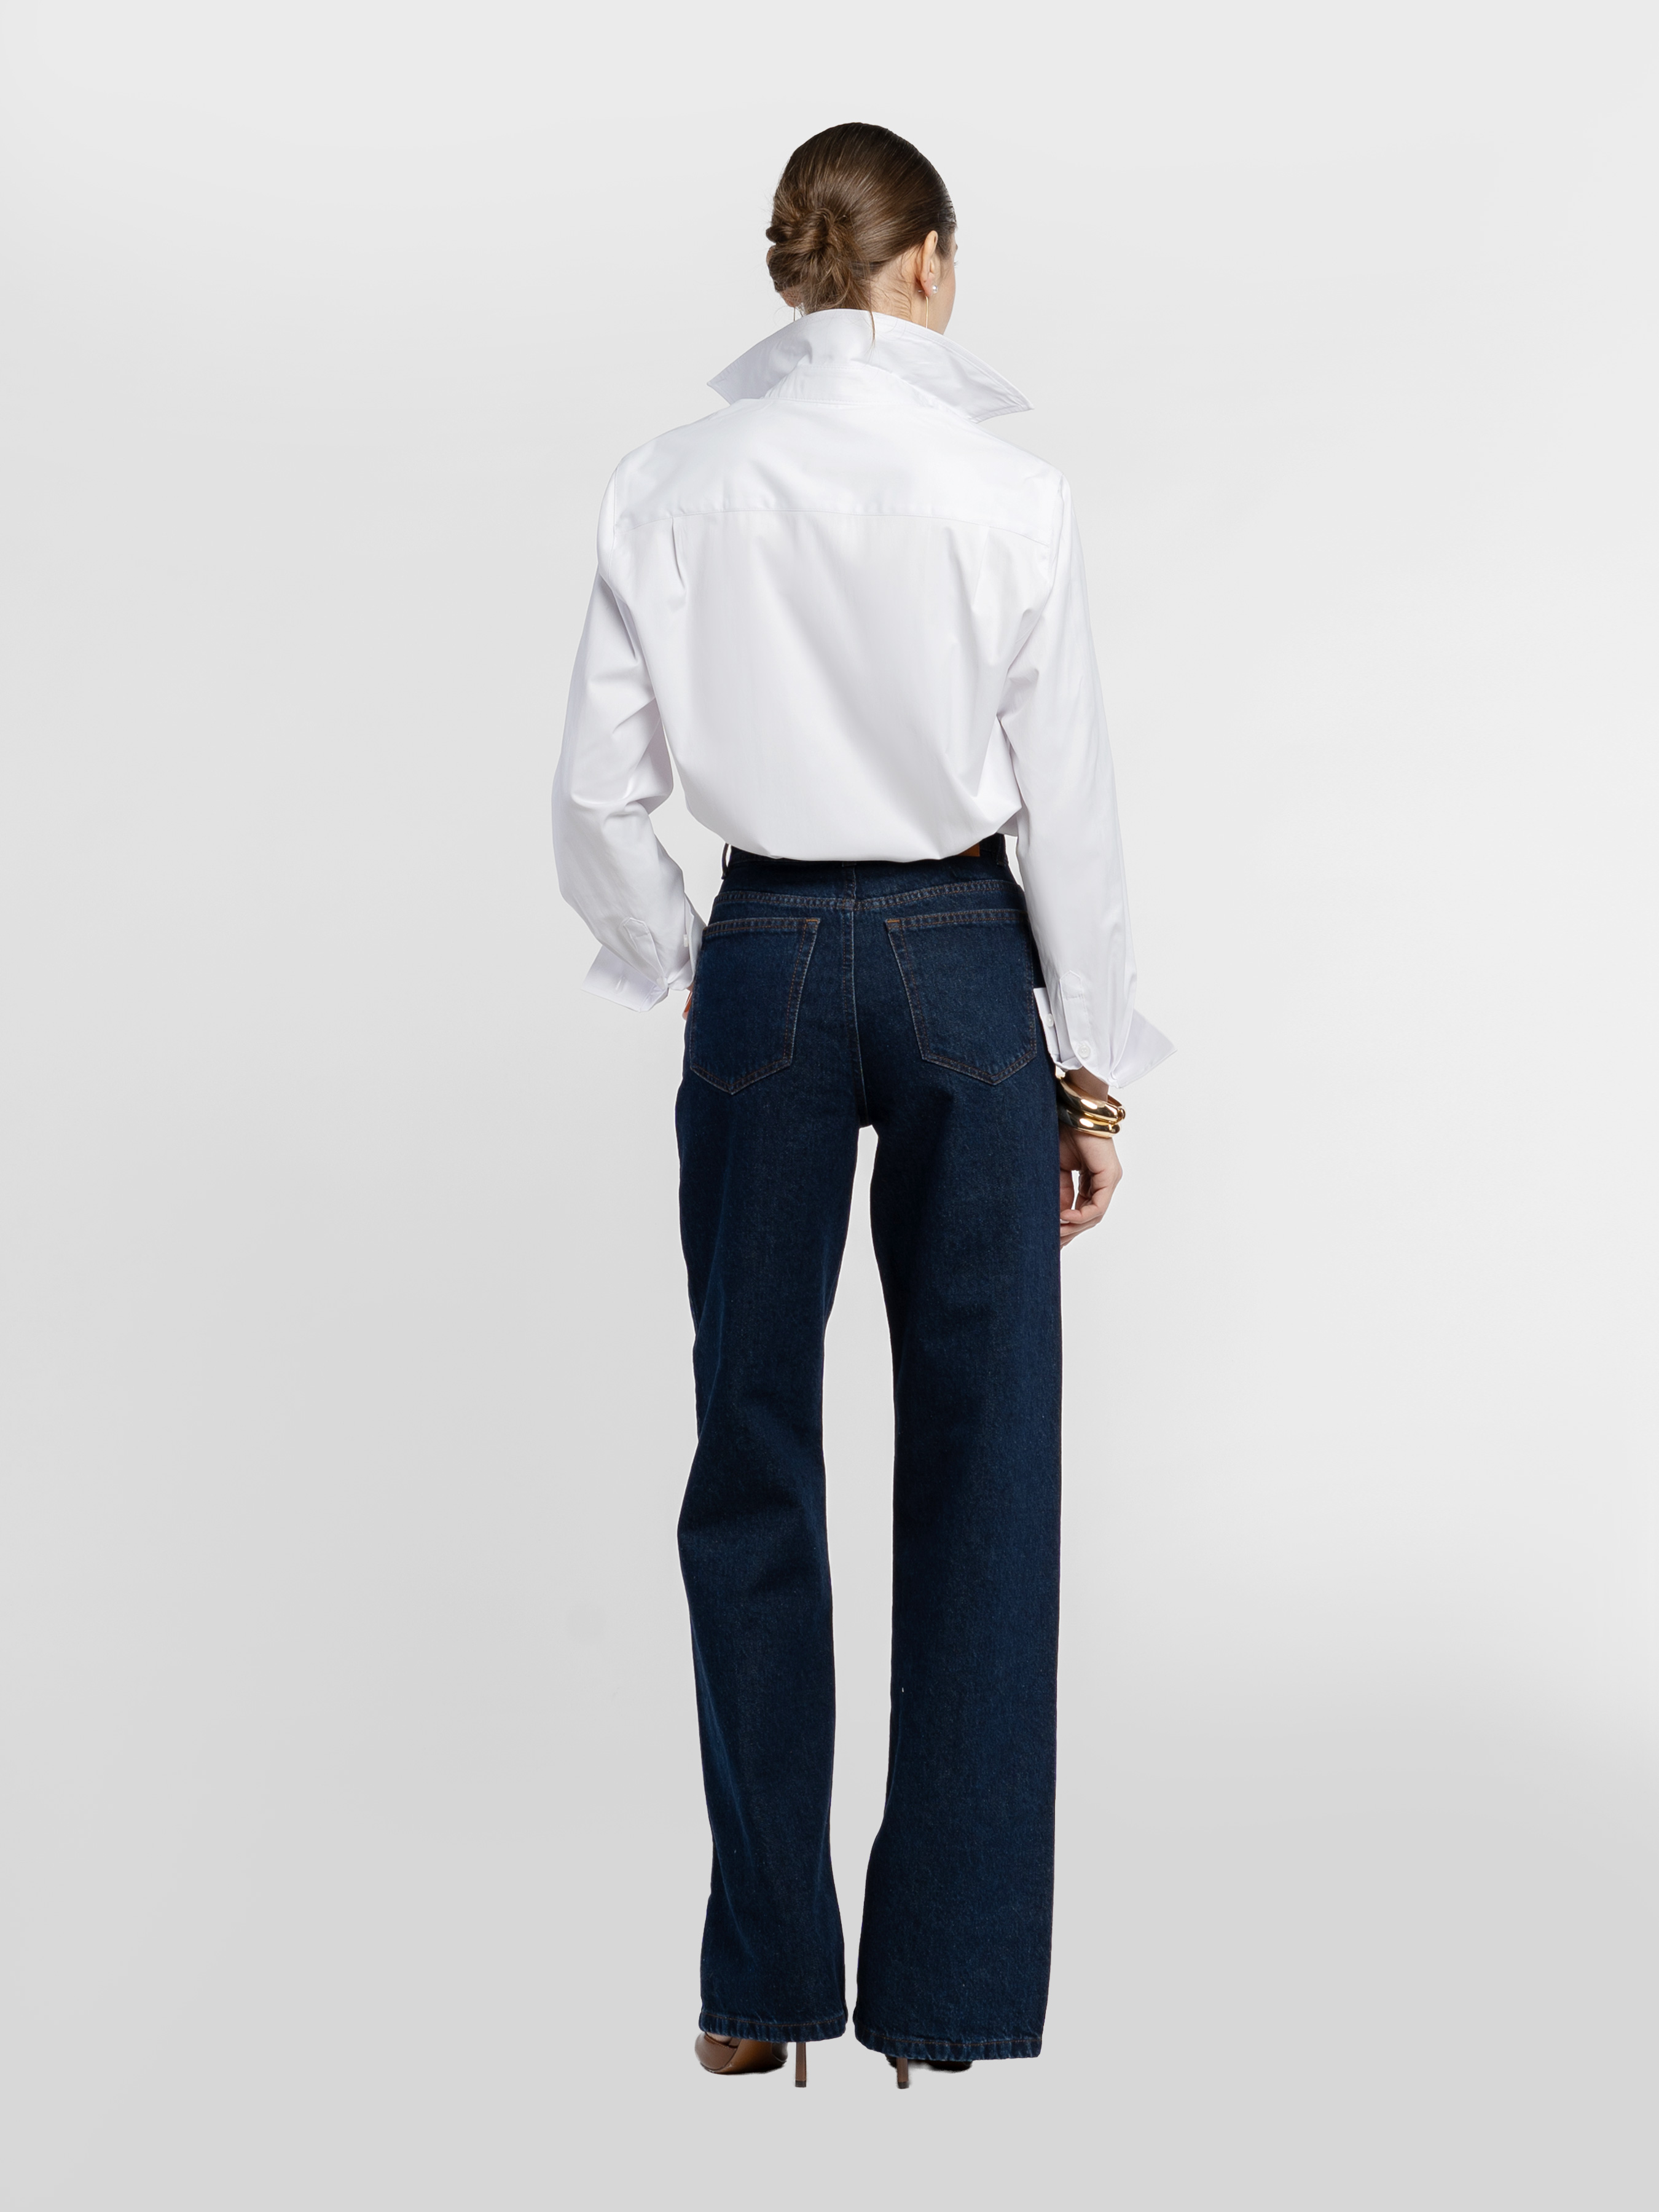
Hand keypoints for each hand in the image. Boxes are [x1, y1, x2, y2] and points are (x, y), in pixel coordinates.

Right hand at [1059, 1126, 1120, 1246]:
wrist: (1073, 1112)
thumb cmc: (1064, 1132)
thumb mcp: (1057, 1170)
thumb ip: (1060, 1192)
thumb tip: (1057, 1216)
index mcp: (1093, 1179)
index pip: (1083, 1209)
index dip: (1068, 1225)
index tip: (1051, 1236)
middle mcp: (1104, 1182)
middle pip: (1090, 1217)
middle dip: (1071, 1231)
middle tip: (1053, 1243)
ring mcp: (1109, 1180)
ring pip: (1095, 1215)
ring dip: (1074, 1226)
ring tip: (1055, 1231)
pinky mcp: (1109, 1177)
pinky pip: (1098, 1206)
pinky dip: (1081, 1215)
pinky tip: (1065, 1217)